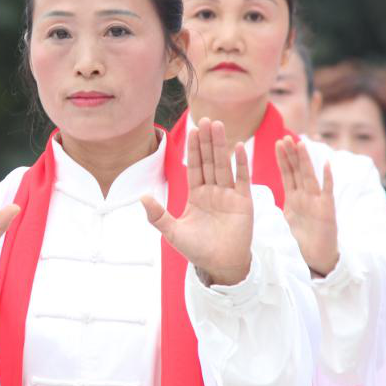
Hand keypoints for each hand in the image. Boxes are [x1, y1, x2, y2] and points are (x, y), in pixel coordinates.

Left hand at [142, 118, 253, 285]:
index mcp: (197, 195)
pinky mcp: (244, 202)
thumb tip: (142, 197)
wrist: (220, 266)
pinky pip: (242, 179)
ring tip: (219, 125)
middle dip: (207, 141)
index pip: (195, 167)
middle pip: (209, 161)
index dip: (194, 149)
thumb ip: (157, 215)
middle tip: (206, 119)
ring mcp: (229, 195)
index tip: (192, 129)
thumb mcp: (172, 232)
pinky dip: (241, 164)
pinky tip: (239, 147)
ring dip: (221, 145)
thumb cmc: (197, 250)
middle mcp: (213, 191)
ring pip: (224, 165)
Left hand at [276, 137, 338, 276]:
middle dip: (292, 154)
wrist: (318, 258)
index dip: (283, 158)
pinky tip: (326, 164)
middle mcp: (306, 195)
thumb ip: (279, 205)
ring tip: (301, 144)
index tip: (277, 142)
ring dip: (305, 160)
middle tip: (285, 136)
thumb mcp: (286, 219)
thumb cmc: (302, 240)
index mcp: (294, 197)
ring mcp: (317, 201)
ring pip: (310, 176)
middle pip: (297, 170)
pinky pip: (327, 192)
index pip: (288, 173)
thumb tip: (258, 198)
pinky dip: (328, 178)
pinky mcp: (327, 210)